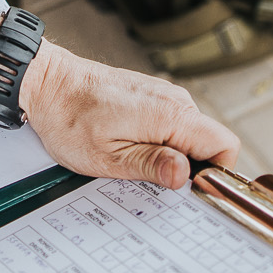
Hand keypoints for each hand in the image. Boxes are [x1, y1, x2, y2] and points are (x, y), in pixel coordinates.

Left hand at [19, 42, 239, 189]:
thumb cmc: (70, 118)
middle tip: (152, 181)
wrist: (47, 82)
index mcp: (172, 115)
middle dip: (190, 168)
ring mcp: (164, 96)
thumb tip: (185, 177)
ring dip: (171, 155)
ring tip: (133, 162)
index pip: (226, 145)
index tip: (191, 189)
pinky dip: (159, 142)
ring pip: (190, 136)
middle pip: (209, 143)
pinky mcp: (151, 97)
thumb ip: (152, 166)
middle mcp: (175, 100)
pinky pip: (171, 125)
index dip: (216, 173)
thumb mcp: (108, 157)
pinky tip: (129, 147)